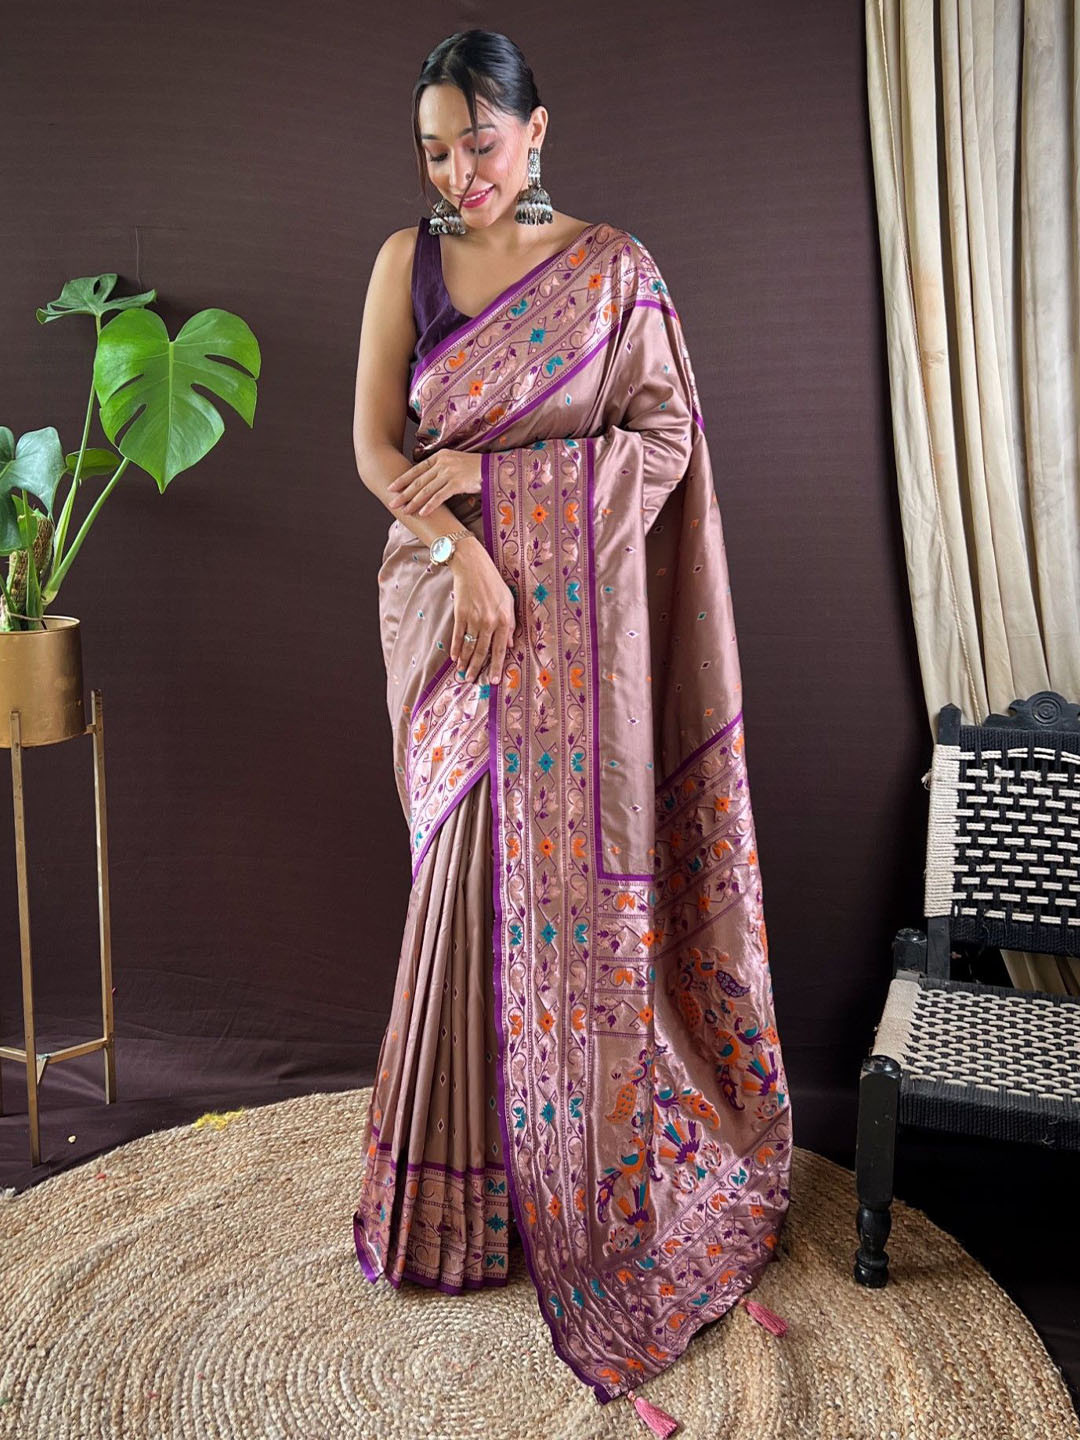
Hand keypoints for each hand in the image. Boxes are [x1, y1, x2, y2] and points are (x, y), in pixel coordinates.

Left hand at [387, 449, 482, 515]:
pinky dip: (430, 505)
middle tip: (392, 503)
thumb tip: (426, 482)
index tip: (391, 487)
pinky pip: (440, 496)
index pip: (416, 469)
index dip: (403, 479)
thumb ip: (440, 469)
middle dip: (404, 493)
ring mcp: (449, 472)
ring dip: (414, 501)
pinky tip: (422, 513)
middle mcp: (442, 463)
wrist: (493, 468)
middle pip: (419, 481)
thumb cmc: (474, 468)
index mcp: (439, 456)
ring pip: (427, 490)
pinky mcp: (457, 482)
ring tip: (405, 510)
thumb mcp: (454, 463)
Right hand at [449, 542, 515, 686]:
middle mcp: (489, 621)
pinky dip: (456, 647)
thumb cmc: (494, 583)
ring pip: (469, 646)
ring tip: (462, 673)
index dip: (497, 666)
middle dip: (477, 668)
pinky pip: (458, 635)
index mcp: (503, 620)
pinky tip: (455, 657)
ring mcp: (473, 618)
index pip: (500, 649)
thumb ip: (510, 624)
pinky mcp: (460, 613)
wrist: (473, 566)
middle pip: (482, 651)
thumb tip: (509, 644)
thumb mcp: (509, 602)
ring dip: (465, 661)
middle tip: (472, 681)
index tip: (494, 680)